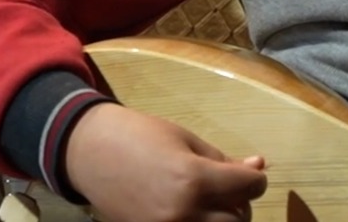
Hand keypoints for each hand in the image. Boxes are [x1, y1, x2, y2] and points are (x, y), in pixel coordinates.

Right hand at [66, 103, 265, 221]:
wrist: (88, 151)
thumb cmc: (136, 135)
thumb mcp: (183, 139)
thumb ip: (221, 160)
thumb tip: (259, 167)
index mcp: (193, 178)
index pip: (250, 187)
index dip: (254, 178)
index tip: (247, 173)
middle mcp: (185, 212)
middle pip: (239, 219)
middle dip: (239, 202)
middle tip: (226, 188)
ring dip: (222, 218)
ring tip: (208, 202)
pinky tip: (189, 210)